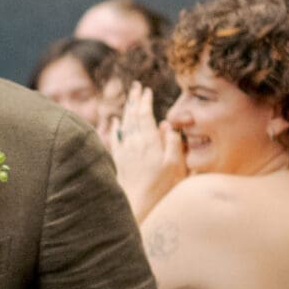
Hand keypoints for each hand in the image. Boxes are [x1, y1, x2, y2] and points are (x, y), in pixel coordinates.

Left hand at [109, 85, 185, 219]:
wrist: (137, 203)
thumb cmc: (159, 185)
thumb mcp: (174, 165)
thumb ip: (172, 142)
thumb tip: (166, 124)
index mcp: (148, 141)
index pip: (144, 115)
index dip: (145, 101)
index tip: (146, 90)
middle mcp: (134, 142)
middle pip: (132, 115)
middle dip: (134, 99)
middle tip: (136, 86)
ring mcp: (124, 150)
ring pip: (124, 124)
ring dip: (126, 109)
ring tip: (129, 98)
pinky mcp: (119, 159)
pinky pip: (115, 138)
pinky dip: (115, 127)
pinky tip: (114, 121)